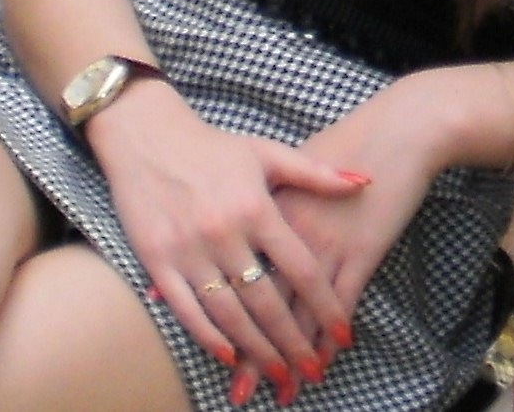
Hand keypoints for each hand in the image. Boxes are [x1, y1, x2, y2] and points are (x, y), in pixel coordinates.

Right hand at [87, 79, 365, 393]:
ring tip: (278, 375)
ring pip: (228, 314)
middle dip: (292, 342)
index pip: (300, 268)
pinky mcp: (157, 263)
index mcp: (257, 208)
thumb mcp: (270, 154)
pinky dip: (208, 337)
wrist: (148, 139)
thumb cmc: (216, 148)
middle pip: (266, 301)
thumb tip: (365, 182)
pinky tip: (229, 355)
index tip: (343, 334)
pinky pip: (186, 310)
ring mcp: (189, 251)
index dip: (325, 304)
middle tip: (312, 372)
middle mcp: (225, 234)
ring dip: (255, 350)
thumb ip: (318, 174)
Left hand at [222, 80, 447, 406]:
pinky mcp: (362, 250)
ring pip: (302, 311)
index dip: (226, 316)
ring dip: (293, 354)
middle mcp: (291, 233)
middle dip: (253, 352)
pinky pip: (341, 302)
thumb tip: (234, 222)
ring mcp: (328, 244)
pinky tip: (326, 358)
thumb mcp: (295, 162)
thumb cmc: (348, 141)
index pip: (240, 273)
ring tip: (283, 390)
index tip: (215, 351)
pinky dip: (331, 333)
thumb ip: (266, 196)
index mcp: (270, 210)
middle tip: (240, 393)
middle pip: (266, 302)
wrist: (397, 130)